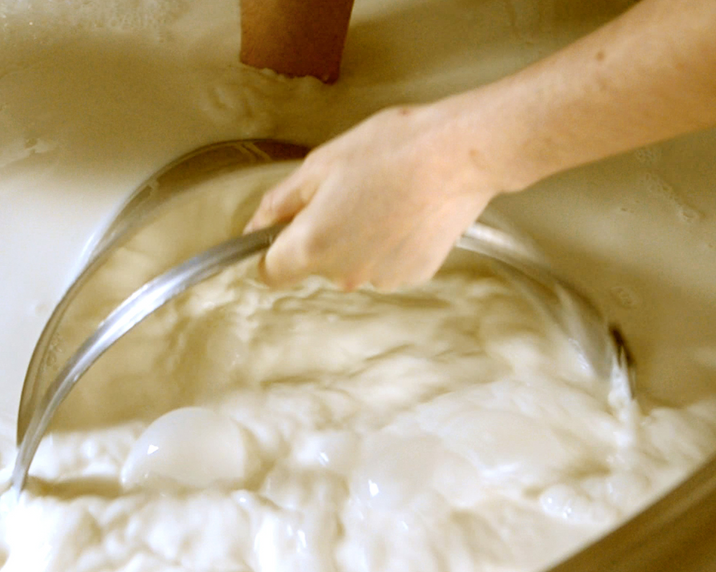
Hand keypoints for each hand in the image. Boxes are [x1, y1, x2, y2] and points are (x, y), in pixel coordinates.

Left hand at [244, 104, 499, 290]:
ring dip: (357, 239)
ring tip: (382, 196)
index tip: (283, 229)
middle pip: (315, 264)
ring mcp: (381, 278)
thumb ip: (281, 202)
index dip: (270, 250)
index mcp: (313, 244)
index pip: (271, 273)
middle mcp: (344, 273)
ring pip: (352, 264)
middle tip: (345, 191)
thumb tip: (256, 224)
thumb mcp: (321, 164)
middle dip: (321, 234)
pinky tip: (406, 210)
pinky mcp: (414, 275)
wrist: (459, 155)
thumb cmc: (391, 150)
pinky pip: (386, 263)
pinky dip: (389, 243)